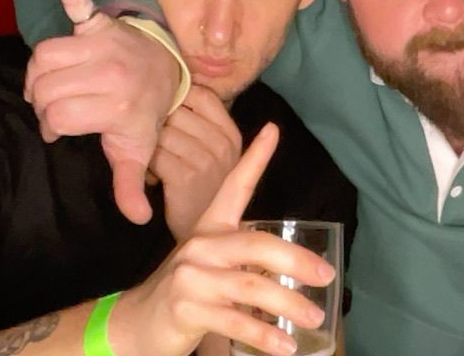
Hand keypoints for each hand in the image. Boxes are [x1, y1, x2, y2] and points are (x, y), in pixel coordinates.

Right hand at [24, 0, 179, 222]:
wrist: (170, 71)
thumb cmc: (148, 111)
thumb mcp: (140, 150)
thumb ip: (130, 184)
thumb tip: (139, 220)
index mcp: (117, 102)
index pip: (56, 116)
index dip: (51, 125)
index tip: (61, 129)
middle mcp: (110, 69)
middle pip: (44, 87)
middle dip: (42, 101)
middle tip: (59, 107)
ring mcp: (104, 43)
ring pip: (44, 56)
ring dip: (39, 71)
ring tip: (52, 82)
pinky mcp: (100, 22)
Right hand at [113, 123, 335, 355]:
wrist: (136, 325)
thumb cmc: (187, 290)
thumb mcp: (212, 262)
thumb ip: (245, 255)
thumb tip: (298, 263)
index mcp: (210, 227)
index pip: (234, 186)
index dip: (254, 158)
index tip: (273, 130)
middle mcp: (201, 246)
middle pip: (257, 245)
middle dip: (296, 260)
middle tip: (326, 276)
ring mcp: (192, 278)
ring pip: (251, 287)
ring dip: (288, 304)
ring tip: (315, 318)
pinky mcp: (186, 309)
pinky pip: (235, 322)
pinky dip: (264, 336)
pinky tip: (285, 347)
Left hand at [153, 85, 243, 241]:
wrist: (206, 242)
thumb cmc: (205, 193)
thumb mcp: (214, 156)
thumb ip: (202, 127)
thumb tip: (174, 92)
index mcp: (231, 133)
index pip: (202, 95)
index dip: (180, 99)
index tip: (170, 115)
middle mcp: (223, 143)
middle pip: (178, 111)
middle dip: (160, 124)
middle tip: (158, 145)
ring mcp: (206, 159)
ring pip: (162, 132)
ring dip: (150, 146)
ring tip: (156, 162)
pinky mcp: (185, 177)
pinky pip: (154, 155)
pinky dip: (146, 165)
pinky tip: (153, 177)